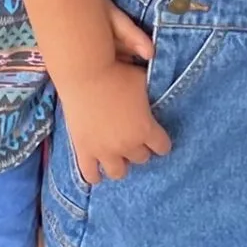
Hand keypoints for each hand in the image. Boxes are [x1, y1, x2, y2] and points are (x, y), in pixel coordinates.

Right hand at [66, 66, 171, 187]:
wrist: (85, 72)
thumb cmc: (117, 72)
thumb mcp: (143, 79)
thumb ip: (154, 89)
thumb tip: (162, 80)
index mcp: (146, 129)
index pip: (162, 147)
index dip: (160, 141)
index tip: (156, 137)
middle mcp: (127, 144)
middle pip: (141, 158)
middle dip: (139, 149)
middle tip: (133, 139)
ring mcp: (104, 150)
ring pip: (118, 172)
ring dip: (120, 164)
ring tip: (117, 155)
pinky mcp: (84, 150)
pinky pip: (90, 175)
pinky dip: (95, 175)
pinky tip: (97, 169)